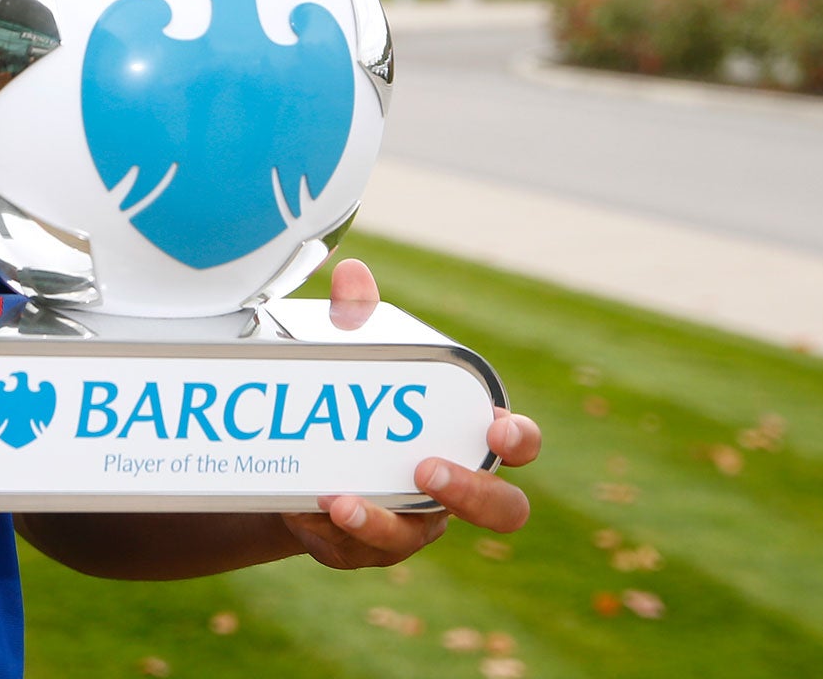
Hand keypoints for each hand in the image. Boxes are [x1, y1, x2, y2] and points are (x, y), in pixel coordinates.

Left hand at [278, 258, 540, 569]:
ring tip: (342, 499)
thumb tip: (350, 273)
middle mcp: (451, 491)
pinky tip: (306, 509)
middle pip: (500, 511)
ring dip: (379, 522)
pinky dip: (330, 529)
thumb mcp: (358, 362)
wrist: (302, 466)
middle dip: (470, 494)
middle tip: (425, 469)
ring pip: (413, 538)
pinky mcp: (364, 546)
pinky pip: (355, 549)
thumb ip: (358, 320)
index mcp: (463, 438)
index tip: (498, 427)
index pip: (518, 445)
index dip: (520, 440)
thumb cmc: (358, 408)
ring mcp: (412, 525)